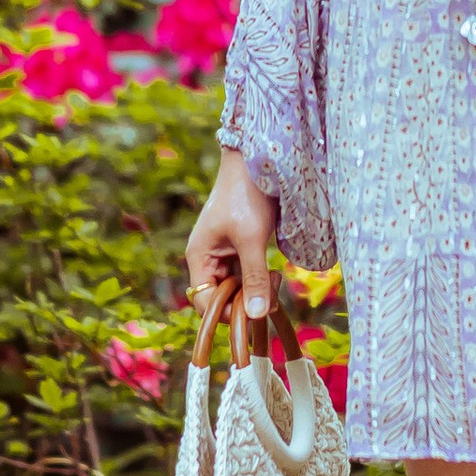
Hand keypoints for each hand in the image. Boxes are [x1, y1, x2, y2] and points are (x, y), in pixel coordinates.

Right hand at [185, 151, 277, 327]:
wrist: (258, 161)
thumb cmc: (247, 194)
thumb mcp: (252, 239)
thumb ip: (254, 278)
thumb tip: (256, 314)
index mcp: (199, 257)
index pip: (204, 302)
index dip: (226, 313)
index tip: (254, 310)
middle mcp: (208, 258)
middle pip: (222, 298)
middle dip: (246, 301)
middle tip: (271, 291)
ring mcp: (225, 254)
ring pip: (238, 288)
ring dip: (257, 291)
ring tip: (276, 278)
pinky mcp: (242, 248)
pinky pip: (247, 275)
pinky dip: (261, 279)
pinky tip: (275, 274)